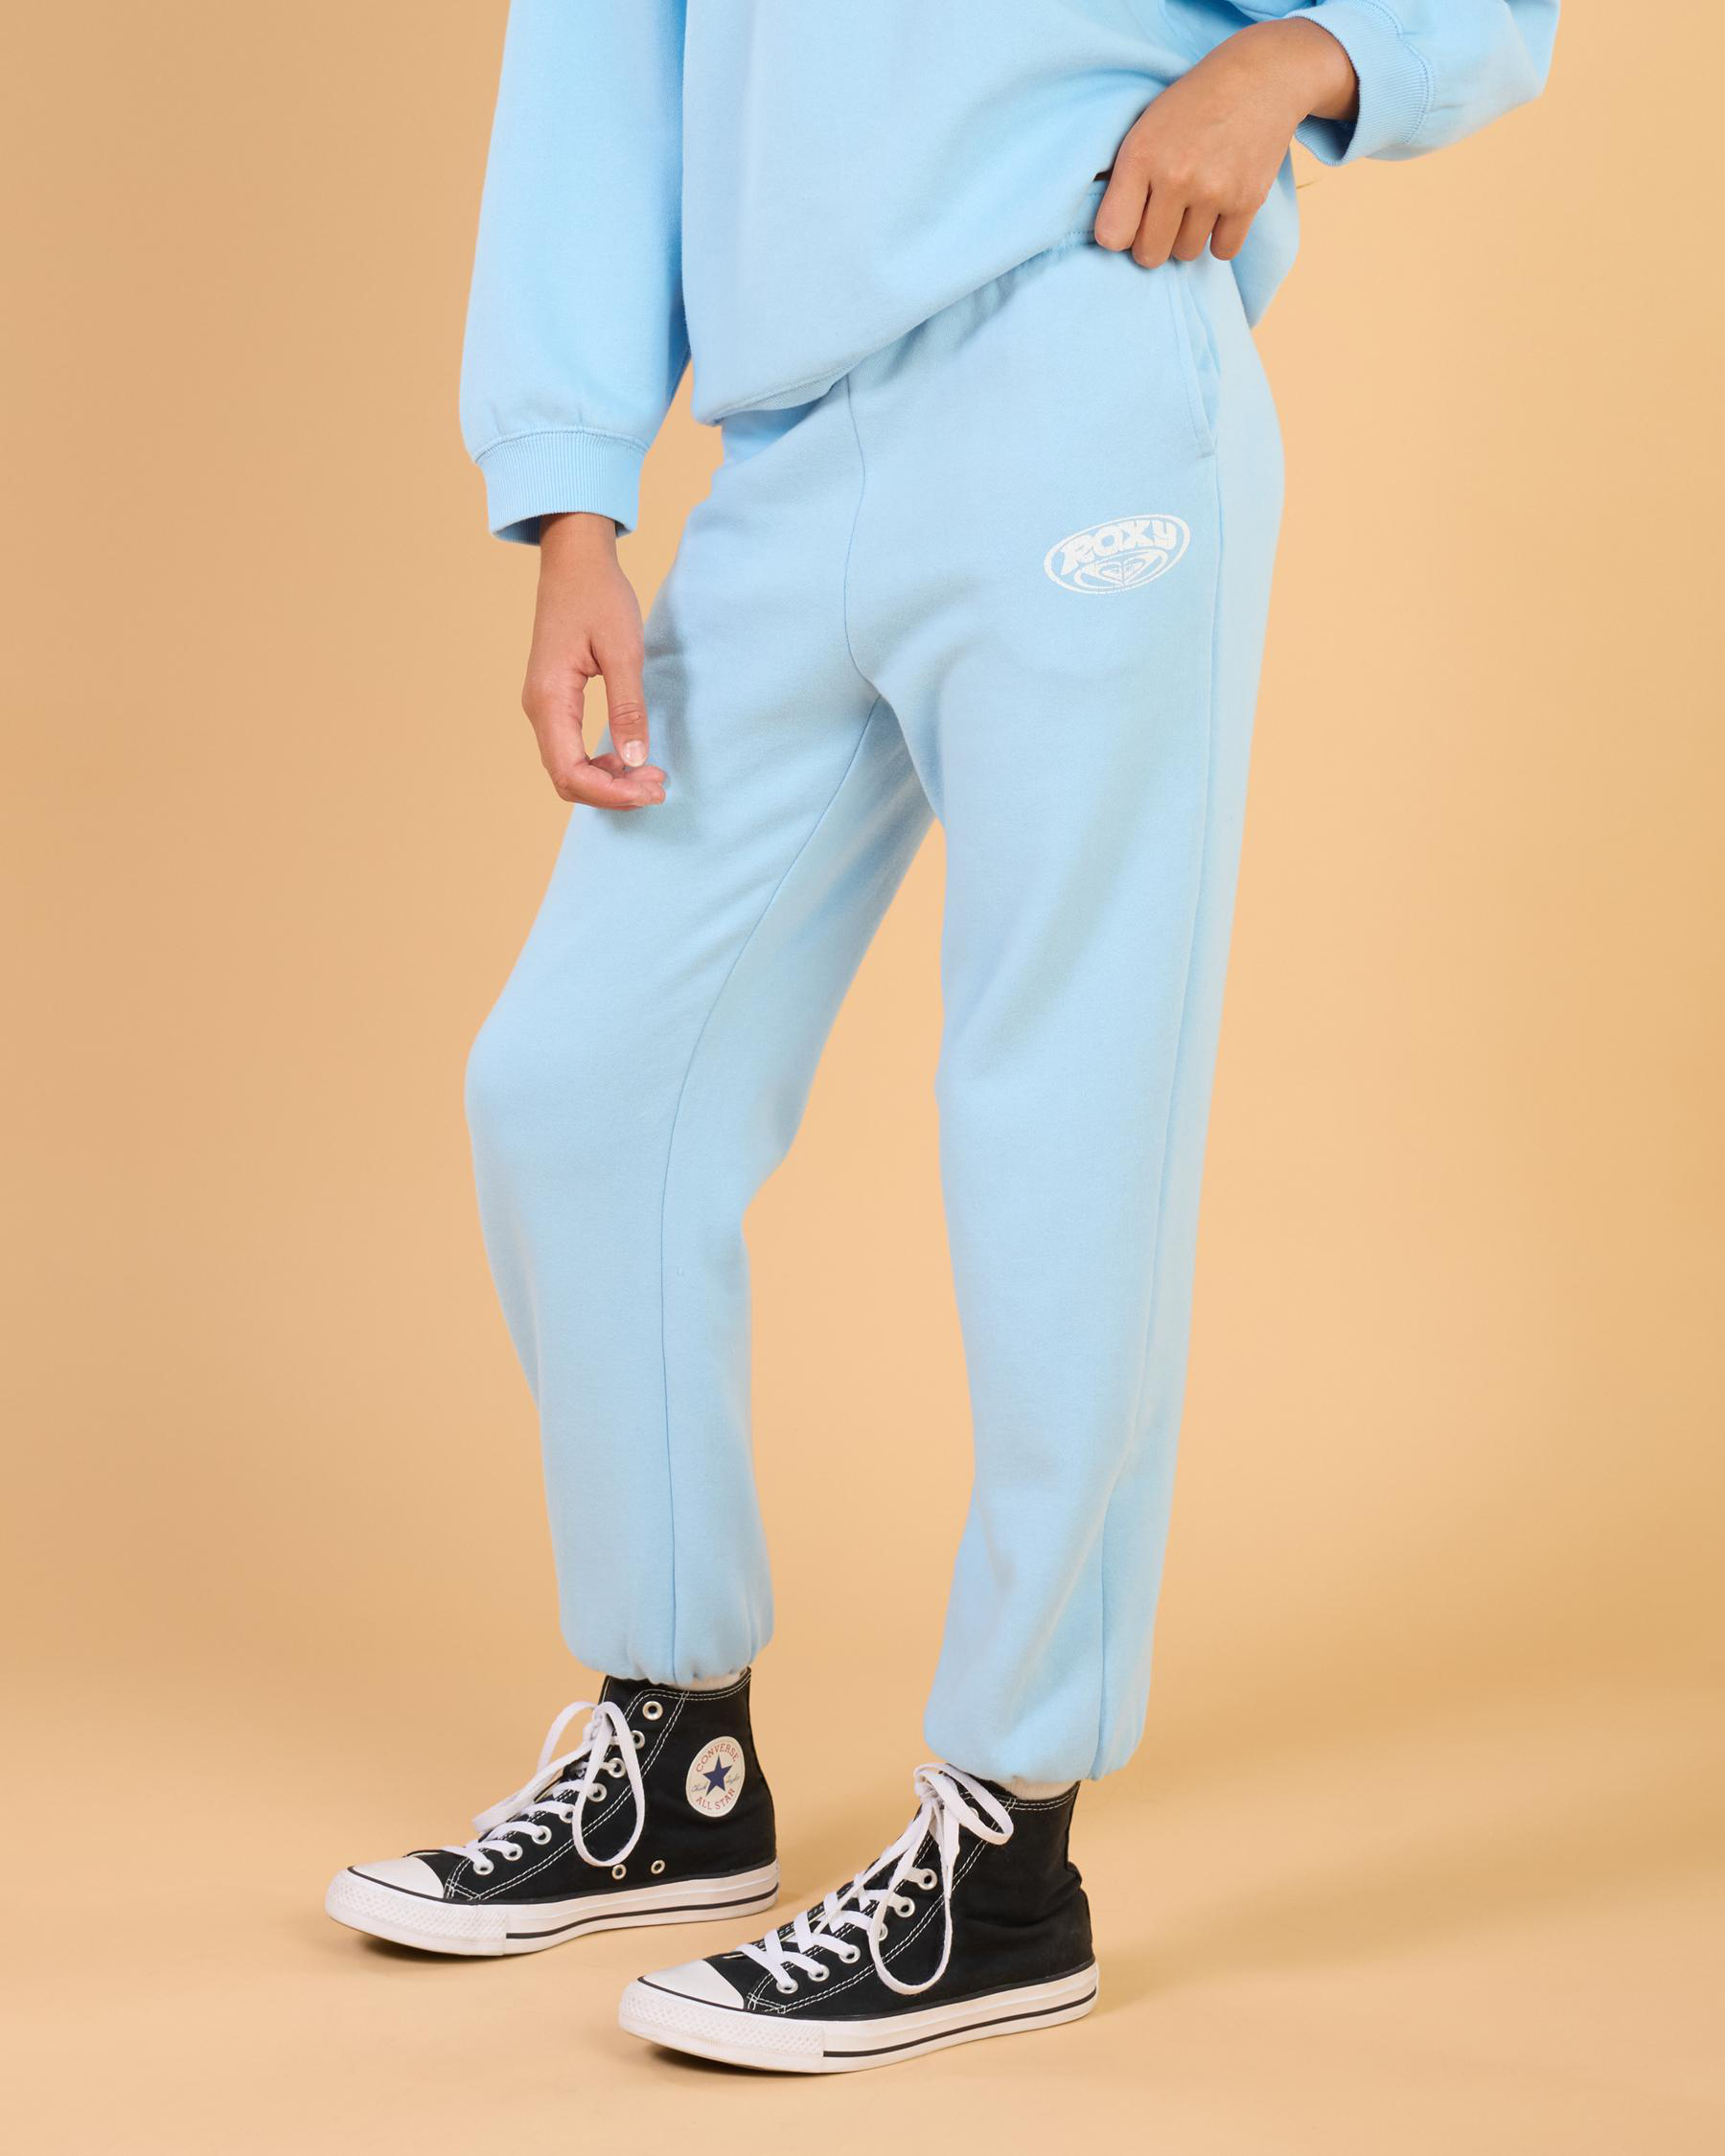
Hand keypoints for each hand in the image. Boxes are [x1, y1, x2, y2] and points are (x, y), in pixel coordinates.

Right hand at [520, 512, 666, 808]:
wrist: (574, 561)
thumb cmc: (598, 597)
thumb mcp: (623, 652)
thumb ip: (628, 708)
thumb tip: (636, 760)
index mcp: (549, 699)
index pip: (571, 772)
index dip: (611, 794)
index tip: (651, 791)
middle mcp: (538, 709)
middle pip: (567, 779)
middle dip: (612, 793)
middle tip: (658, 788)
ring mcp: (543, 707)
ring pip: (568, 768)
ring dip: (608, 781)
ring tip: (651, 776)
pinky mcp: (554, 702)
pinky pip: (571, 750)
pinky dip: (601, 764)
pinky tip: (631, 758)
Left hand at [1096, 20, 1357, 267]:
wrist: (1262, 75)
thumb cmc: (1193, 104)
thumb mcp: (1145, 127)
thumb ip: (1125, 178)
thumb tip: (1109, 235)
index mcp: (1141, 156)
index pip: (1112, 236)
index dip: (1120, 234)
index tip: (1131, 220)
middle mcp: (1176, 177)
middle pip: (1150, 255)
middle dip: (1153, 243)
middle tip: (1163, 217)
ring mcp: (1214, 191)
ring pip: (1186, 253)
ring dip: (1187, 237)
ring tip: (1195, 203)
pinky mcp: (1248, 200)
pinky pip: (1223, 251)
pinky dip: (1220, 239)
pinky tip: (1219, 213)